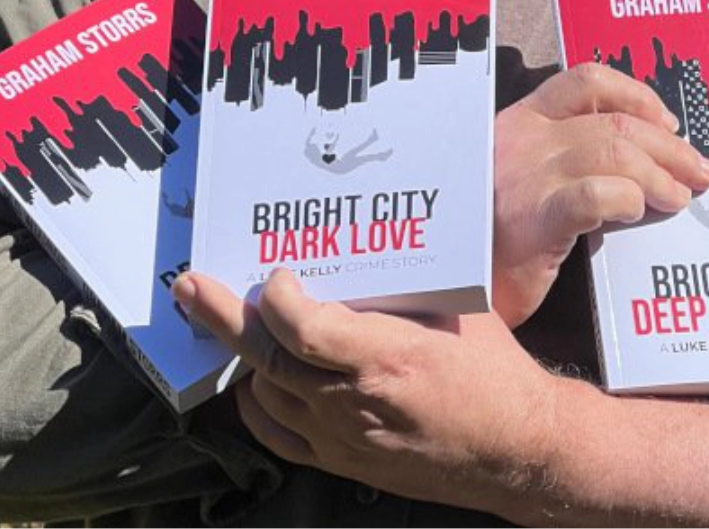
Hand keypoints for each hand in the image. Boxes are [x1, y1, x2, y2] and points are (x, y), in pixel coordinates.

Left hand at [174, 268, 559, 512]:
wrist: (516, 449)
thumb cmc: (493, 372)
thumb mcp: (455, 312)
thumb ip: (400, 289)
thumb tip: (362, 246)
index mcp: (388, 357)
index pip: (305, 330)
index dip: (278, 299)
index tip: (277, 273)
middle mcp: (356, 402)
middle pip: (270, 360)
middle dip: (224, 318)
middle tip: (192, 287)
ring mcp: (344, 438)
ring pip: (266, 395)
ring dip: (245, 356)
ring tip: (230, 322)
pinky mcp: (344, 461)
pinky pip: (279, 435)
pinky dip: (258, 402)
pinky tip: (256, 380)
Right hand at [493, 63, 708, 327]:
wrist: (448, 289)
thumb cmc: (492, 239)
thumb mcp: (522, 179)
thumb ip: (566, 158)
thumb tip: (643, 158)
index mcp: (519, 121)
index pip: (585, 81)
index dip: (637, 95)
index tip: (669, 124)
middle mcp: (521, 139)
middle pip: (615, 123)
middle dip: (669, 147)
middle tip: (700, 172)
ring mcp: (524, 176)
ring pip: (614, 152)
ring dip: (661, 175)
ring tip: (680, 198)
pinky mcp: (532, 220)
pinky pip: (595, 195)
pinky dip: (629, 199)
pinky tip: (639, 213)